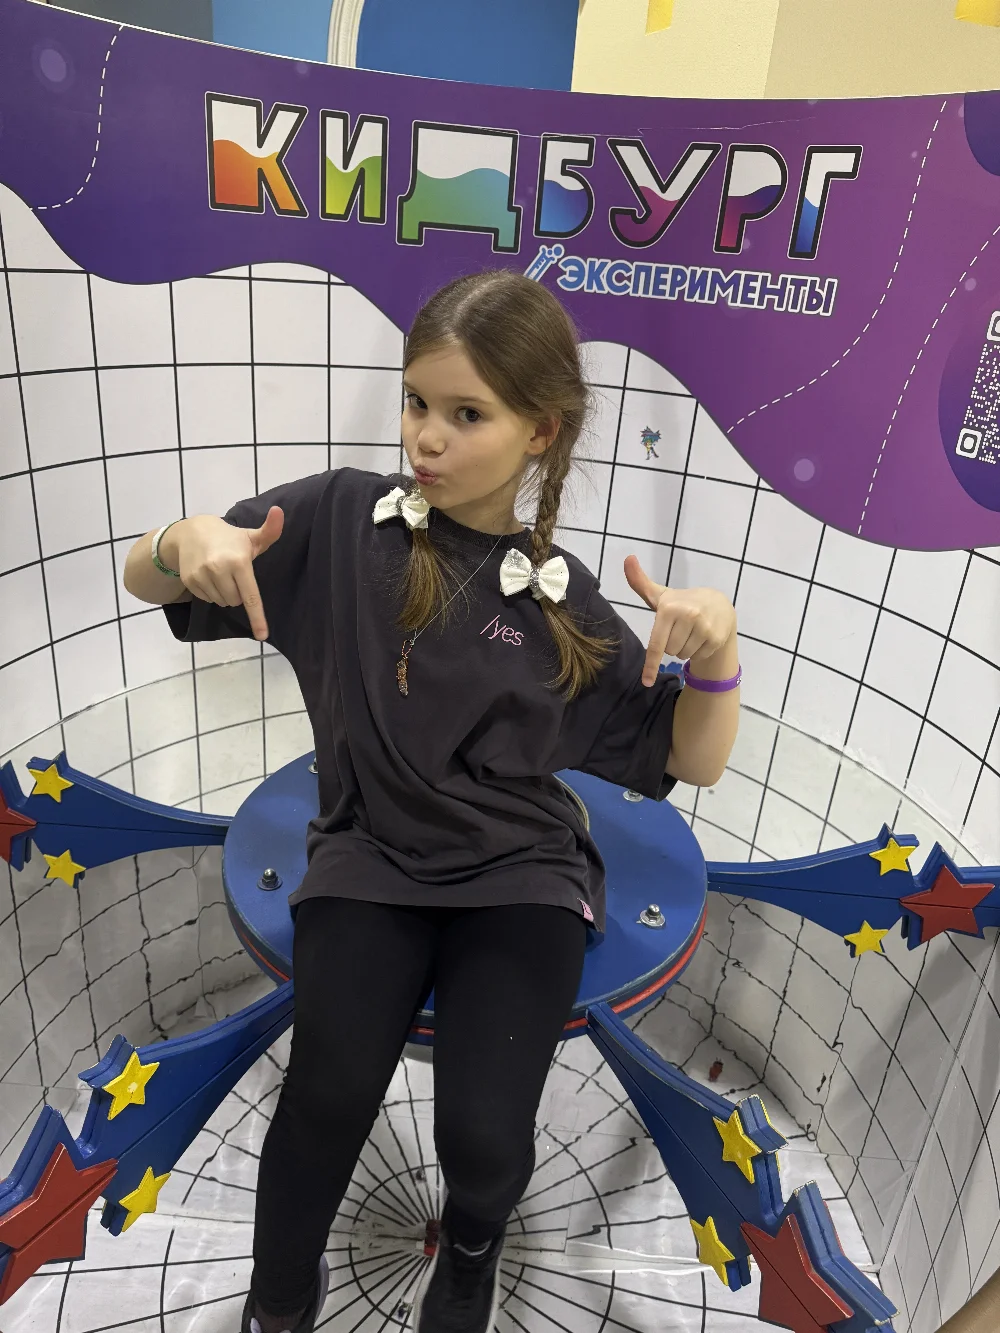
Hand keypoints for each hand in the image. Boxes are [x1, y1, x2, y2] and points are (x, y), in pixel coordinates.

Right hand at [176, 506, 284, 640]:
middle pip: (236, 602)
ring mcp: (202, 576)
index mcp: (239, 562)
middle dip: (238, 594)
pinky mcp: (189, 581)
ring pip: (222, 602)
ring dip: (225, 594)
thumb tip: (280, 511)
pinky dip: (211, 592)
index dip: (258, 618)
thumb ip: (270, 531)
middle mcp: (219, 570)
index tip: (263, 635)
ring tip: (220, 574)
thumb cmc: (229, 538)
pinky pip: (207, 599)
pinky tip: (209, 576)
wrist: (191, 532)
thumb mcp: (251, 536)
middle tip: (234, 575)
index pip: (251, 596)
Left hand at [624, 555, 736, 686]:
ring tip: (691, 632)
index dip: (650, 665)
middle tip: (679, 630)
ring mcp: (704, 628)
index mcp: (669, 608)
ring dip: (684, 648)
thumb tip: (627, 558)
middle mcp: (688, 616)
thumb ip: (640, 582)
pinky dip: (697, 651)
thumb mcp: (661, 595)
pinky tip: (702, 637)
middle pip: (669, 651)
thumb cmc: (682, 603)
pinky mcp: (716, 638)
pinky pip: (697, 656)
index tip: (646, 682)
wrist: (719, 604)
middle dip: (671, 644)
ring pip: (682, 655)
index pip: (657, 644)